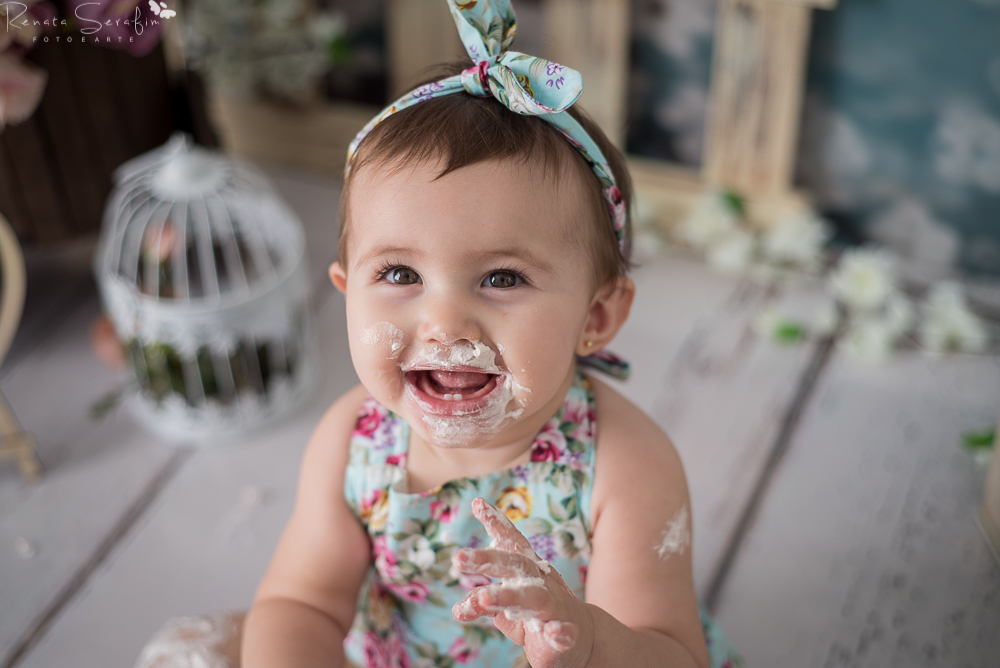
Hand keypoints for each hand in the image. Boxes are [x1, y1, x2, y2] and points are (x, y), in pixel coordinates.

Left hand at [451, 497, 593, 667]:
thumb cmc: (537, 614)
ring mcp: (556, 607)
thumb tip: (457, 609)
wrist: (583, 638)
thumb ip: (483, 603)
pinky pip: (564, 633)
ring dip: (508, 597)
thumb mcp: (506, 607)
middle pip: (515, 564)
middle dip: (486, 559)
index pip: (511, 543)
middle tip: (458, 558)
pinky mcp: (566, 636)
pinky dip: (560, 633)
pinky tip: (554, 633)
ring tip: (483, 598)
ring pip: (533, 598)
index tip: (477, 502)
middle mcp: (541, 582)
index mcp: (527, 569)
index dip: (496, 522)